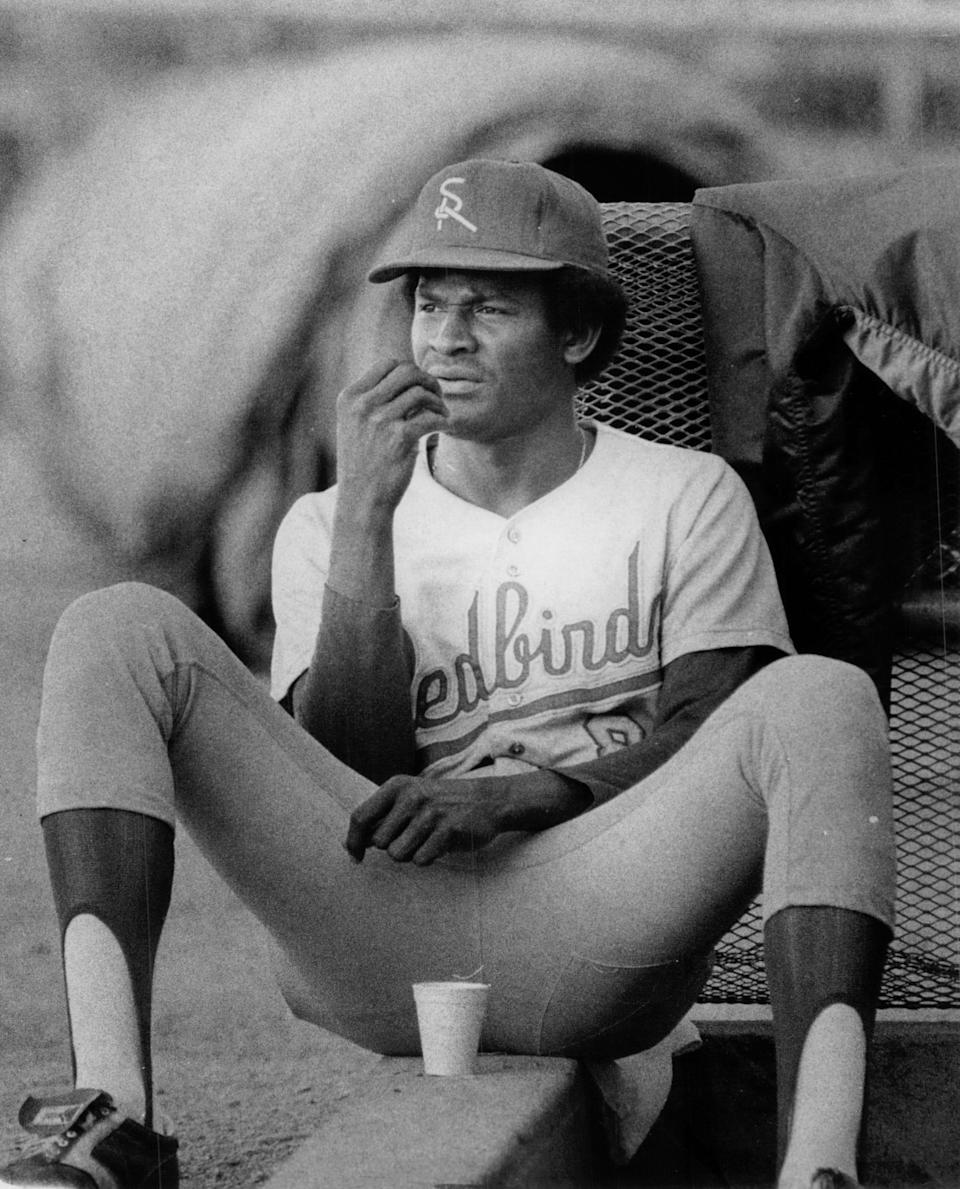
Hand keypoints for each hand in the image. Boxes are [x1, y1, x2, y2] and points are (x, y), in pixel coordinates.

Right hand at [335, 358, 447, 513]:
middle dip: (428, 380)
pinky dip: (443, 419)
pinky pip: (430, 416)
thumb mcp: (355, 425)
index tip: (420, 386)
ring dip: (438, 402)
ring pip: (421, 392)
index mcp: (350, 397)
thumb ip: (374, 400)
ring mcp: (379, 421)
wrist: (361, 499)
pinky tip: (444, 427)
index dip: (410, 371)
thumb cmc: (363, 462)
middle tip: (437, 396)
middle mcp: (362, 405)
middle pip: (407, 371)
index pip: (387, 364)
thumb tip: (410, 376)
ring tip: (442, 414)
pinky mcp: (399, 438)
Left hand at [344, 774, 507, 865]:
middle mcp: (411, 797)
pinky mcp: (447, 830)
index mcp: (398, 786)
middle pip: (379, 843)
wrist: (487, 800)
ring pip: (398, 854)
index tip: (355, 857)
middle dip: (393, 846)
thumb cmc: (442, 803)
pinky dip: (429, 858)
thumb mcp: (411, 798)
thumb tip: (348, 844)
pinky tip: (441, 843)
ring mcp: (430, 813)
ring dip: (411, 854)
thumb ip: (382, 818)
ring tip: (427, 839)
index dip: (353, 841)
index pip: (360, 817)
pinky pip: (421, 860)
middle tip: (413, 837)